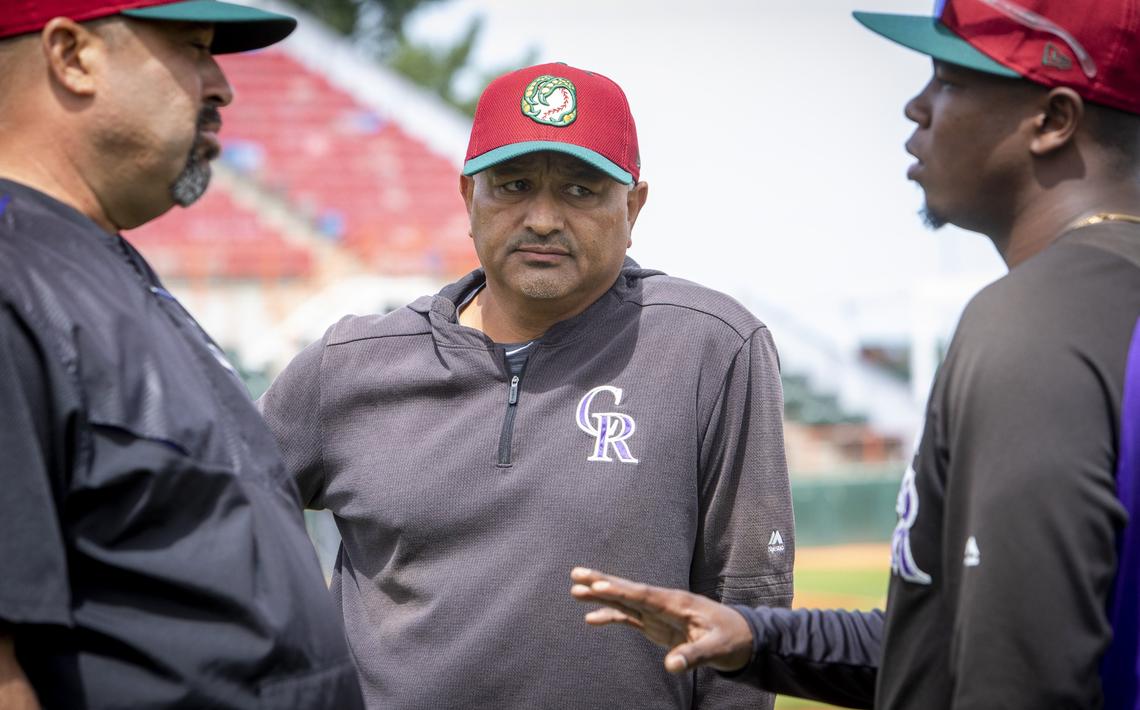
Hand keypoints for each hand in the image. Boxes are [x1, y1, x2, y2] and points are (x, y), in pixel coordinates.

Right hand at [570, 567, 753, 673]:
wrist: (740, 638)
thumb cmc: (731, 639)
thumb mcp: (717, 649)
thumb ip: (694, 655)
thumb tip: (671, 666)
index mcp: (677, 603)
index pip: (644, 595)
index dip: (621, 590)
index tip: (599, 584)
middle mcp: (663, 603)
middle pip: (629, 590)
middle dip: (602, 582)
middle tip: (576, 573)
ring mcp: (658, 613)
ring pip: (624, 601)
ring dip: (600, 596)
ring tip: (574, 590)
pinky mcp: (656, 625)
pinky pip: (628, 618)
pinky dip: (610, 616)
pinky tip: (591, 619)